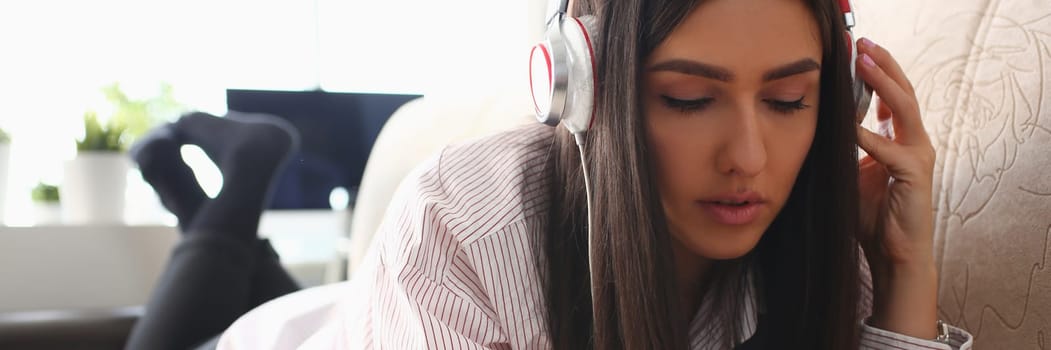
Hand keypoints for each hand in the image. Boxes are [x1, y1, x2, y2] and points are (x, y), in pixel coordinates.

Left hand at [853, 37, 938, 338]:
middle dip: (883, 66)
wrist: (892, 254)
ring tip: (865, 64)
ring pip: (905, 110)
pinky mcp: (915, 177)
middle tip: (864, 44)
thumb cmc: (871, 216)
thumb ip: (843, 148)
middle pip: (903, 93)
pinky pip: (891, 151)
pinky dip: (871, 138)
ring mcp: (918, 158)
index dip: (876, 73)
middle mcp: (914, 144)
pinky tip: (853, 127)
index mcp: (901, 140)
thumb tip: (819, 124)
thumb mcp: (850, 172)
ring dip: (883, 85)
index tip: (855, 52)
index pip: (891, 97)